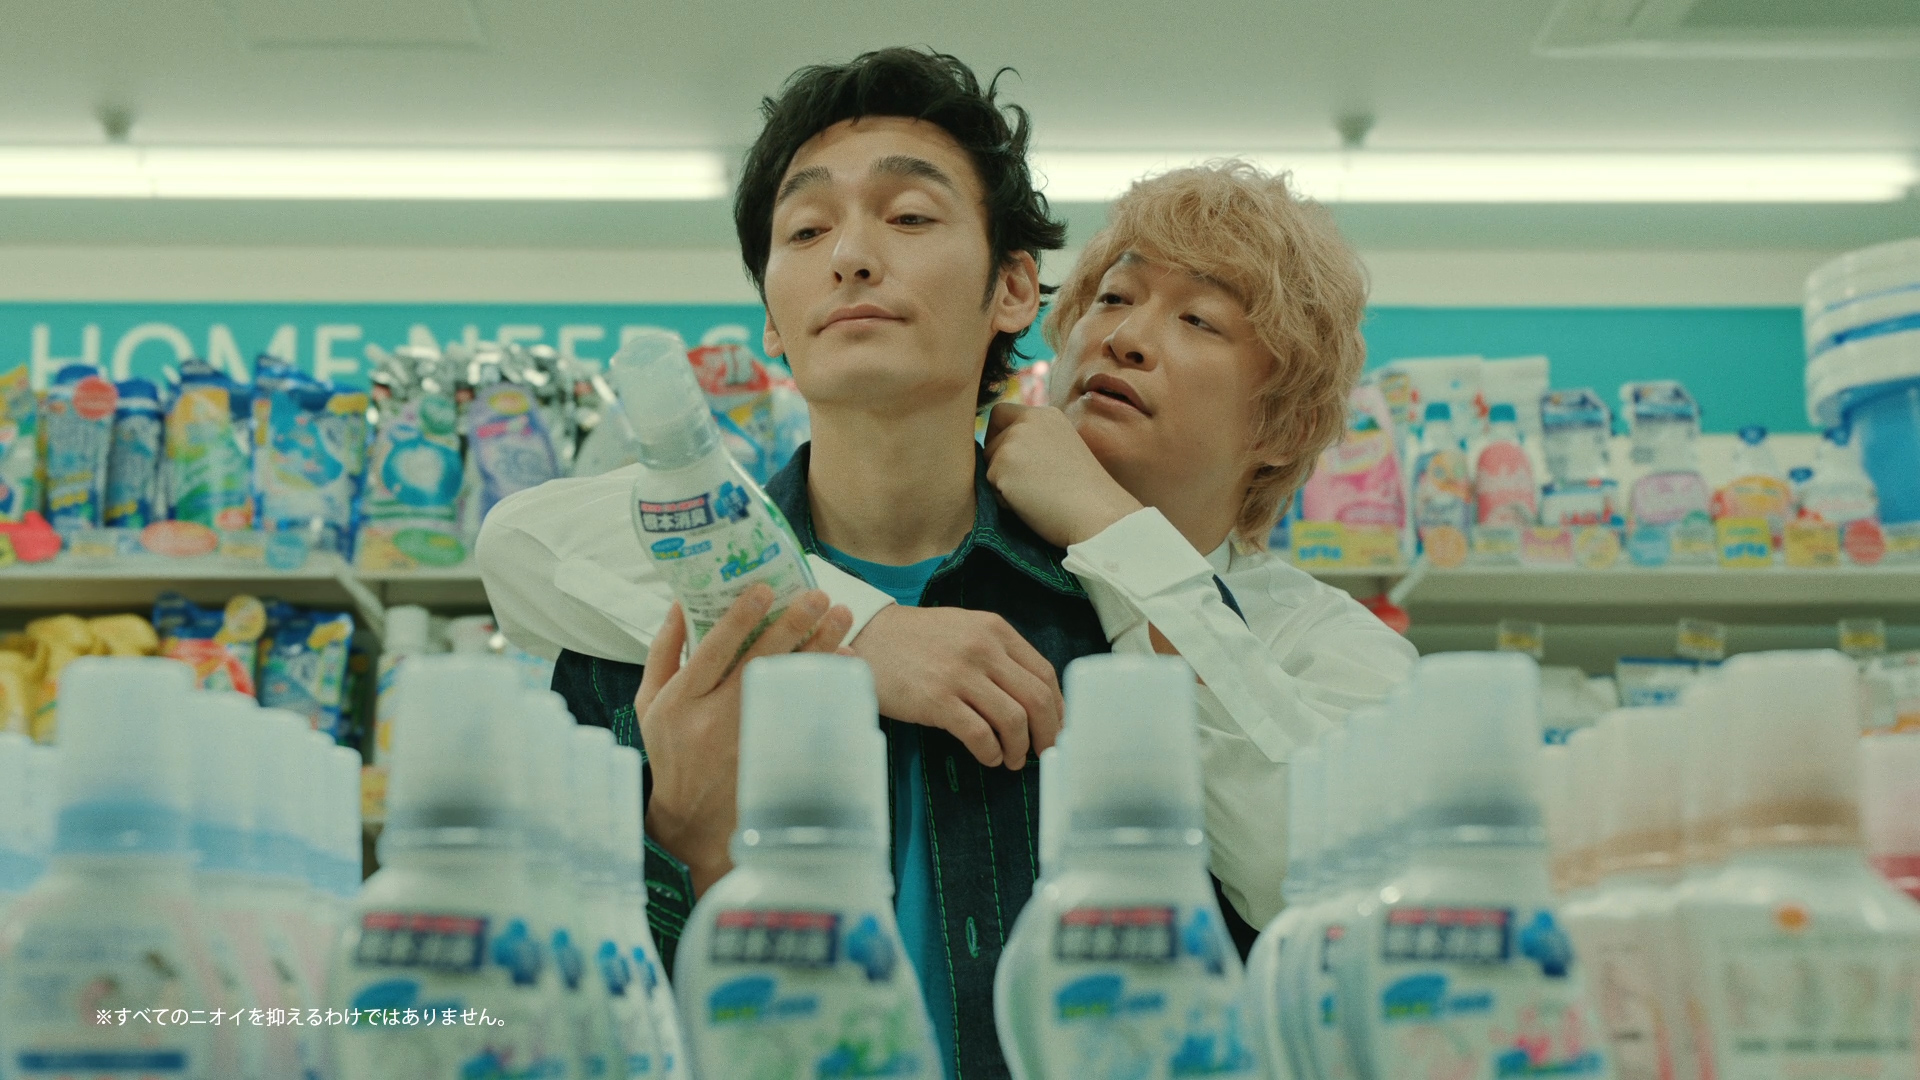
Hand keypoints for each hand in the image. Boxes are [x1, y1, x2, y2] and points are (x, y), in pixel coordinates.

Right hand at [637, 585, 853, 895]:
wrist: (694, 822)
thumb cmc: (671, 754)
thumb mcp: (651, 704)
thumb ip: (664, 652)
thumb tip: (679, 601)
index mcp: (680, 703)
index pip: (711, 651)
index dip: (739, 618)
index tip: (764, 589)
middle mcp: (714, 721)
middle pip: (757, 664)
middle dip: (790, 625)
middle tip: (818, 595)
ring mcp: (748, 743)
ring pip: (788, 686)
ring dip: (818, 647)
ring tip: (842, 616)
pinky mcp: (774, 760)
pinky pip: (807, 716)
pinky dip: (827, 686)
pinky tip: (845, 660)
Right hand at [851, 604, 1061, 768]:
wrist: (868, 637)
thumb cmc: (918, 640)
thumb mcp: (965, 629)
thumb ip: (999, 654)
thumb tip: (1035, 698)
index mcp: (995, 630)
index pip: (1045, 673)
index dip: (1058, 707)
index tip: (1056, 728)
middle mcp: (983, 648)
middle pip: (1038, 699)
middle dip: (1048, 733)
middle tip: (1043, 752)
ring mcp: (960, 674)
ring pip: (1014, 720)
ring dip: (1019, 749)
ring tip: (1012, 760)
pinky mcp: (936, 700)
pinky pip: (979, 735)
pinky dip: (991, 753)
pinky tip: (988, 758)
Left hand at [984, 402, 1142, 548]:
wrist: (1098, 514)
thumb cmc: (1086, 493)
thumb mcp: (1064, 450)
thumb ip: (1037, 441)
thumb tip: (1003, 449)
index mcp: (1046, 415)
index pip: (1001, 414)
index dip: (999, 435)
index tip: (1011, 457)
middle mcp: (1028, 420)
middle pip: (990, 437)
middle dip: (997, 459)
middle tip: (1022, 482)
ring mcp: (1013, 441)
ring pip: (989, 463)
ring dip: (1002, 481)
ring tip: (1036, 496)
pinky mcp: (1001, 466)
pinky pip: (990, 486)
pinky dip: (1004, 500)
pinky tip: (1032, 505)